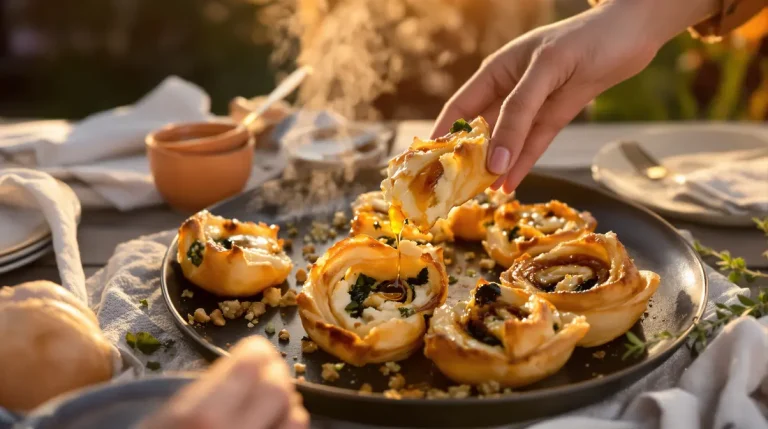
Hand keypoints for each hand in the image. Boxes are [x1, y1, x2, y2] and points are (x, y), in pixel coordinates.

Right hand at [139, 337, 308, 428]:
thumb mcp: (176, 411)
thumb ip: (214, 387)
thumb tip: (254, 364)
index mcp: (201, 414)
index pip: (250, 364)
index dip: (258, 352)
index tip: (257, 351)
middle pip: (277, 389)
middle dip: (276, 375)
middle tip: (269, 373)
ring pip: (295, 419)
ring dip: (288, 405)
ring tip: (274, 403)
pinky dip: (287, 425)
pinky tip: (274, 424)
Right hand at [431, 0, 713, 191]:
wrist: (634, 33)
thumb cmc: (586, 39)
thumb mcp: (545, 72)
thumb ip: (518, 116)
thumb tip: (494, 162)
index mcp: (496, 72)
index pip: (459, 110)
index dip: (441, 136)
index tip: (424, 164)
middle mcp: (509, 90)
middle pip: (480, 130)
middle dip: (466, 159)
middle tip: (453, 189)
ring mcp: (533, 105)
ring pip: (506, 143)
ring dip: (495, 168)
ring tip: (479, 196)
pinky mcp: (556, 115)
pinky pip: (533, 145)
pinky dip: (522, 165)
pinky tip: (509, 185)